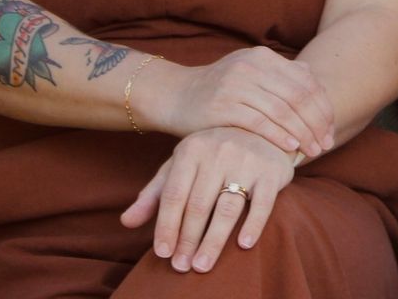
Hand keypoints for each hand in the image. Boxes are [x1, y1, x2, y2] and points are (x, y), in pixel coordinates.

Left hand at [121, 126, 295, 272]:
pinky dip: (253, 225)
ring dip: (213, 241)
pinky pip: (262, 203)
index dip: (166, 226)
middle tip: (181, 267)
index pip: (174, 195)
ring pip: (227, 208)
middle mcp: (219, 151)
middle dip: (188, 240)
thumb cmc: (215, 154)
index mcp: (192, 149)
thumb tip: (126, 222)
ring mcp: (247, 159)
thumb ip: (155, 193)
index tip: (163, 253)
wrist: (264, 130)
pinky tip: (243, 245)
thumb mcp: (182, 166)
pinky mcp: (272, 170)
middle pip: (199, 205)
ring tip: (202, 266)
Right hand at [142, 46, 333, 157]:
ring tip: (313, 151)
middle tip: (327, 145)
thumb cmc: (219, 90)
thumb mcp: (249, 73)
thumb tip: (312, 75)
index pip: (306, 82)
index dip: (323, 108)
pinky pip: (259, 122)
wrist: (175, 95)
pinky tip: (290, 148)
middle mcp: (252, 66)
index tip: (331, 130)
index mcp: (264, 57)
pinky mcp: (222, 105)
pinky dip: (278, 136)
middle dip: (317, 124)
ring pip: (282, 110)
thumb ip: (279, 74)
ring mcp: (236, 84)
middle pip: (298, 97)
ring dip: (302, 134)